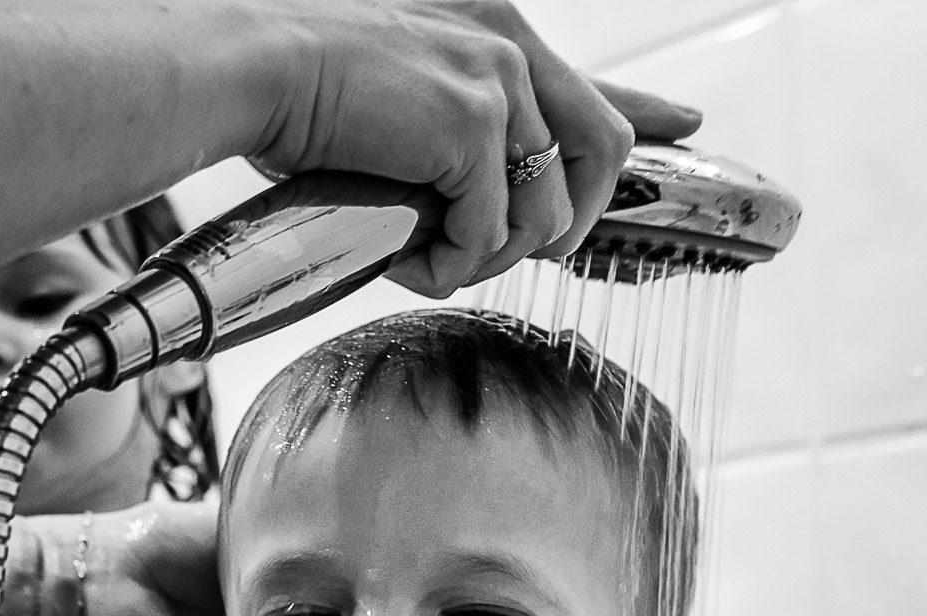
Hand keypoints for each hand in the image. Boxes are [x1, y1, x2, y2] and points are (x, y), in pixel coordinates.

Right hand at [244, 0, 703, 293]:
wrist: (256, 70)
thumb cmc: (294, 88)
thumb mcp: (392, 96)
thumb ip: (441, 131)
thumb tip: (456, 203)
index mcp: (491, 29)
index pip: (588, 83)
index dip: (643, 111)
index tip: (683, 122)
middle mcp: (510, 46)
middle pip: (599, 150)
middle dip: (567, 222)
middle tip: (523, 254)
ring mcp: (497, 83)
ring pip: (543, 209)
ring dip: (491, 254)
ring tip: (433, 258)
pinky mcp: (472, 127)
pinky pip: (487, 231)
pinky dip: (447, 263)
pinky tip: (408, 258)